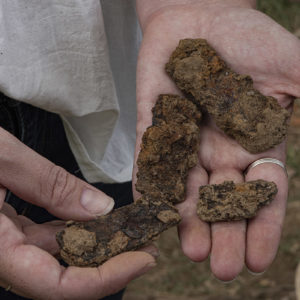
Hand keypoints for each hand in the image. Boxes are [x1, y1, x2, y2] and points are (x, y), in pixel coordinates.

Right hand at [0, 128, 155, 298]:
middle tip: (144, 240)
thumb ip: (50, 186)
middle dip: (108, 261)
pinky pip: (42, 238)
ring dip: (93, 245)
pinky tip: (93, 217)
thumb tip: (102, 210)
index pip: (54, 285)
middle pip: (60, 275)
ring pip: (54, 257)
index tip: (144, 259)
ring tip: (128, 227)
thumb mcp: (0, 156)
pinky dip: (72, 229)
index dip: (105, 279)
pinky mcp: (1, 228)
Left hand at [135, 0, 299, 280]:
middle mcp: (219, 149)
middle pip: (223, 200)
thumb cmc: (245, 35)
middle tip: (223, 269)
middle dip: (224, 233)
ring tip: (191, 253)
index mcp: (253, 141)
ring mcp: (186, 141)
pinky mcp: (156, 128)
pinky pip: (152, 162)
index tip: (260, 259)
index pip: (262, 192)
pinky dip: (151, 186)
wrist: (198, 16)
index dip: (262, 224)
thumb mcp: (290, 64)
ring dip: (189, 221)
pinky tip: (151, 211)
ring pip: (188, 189)